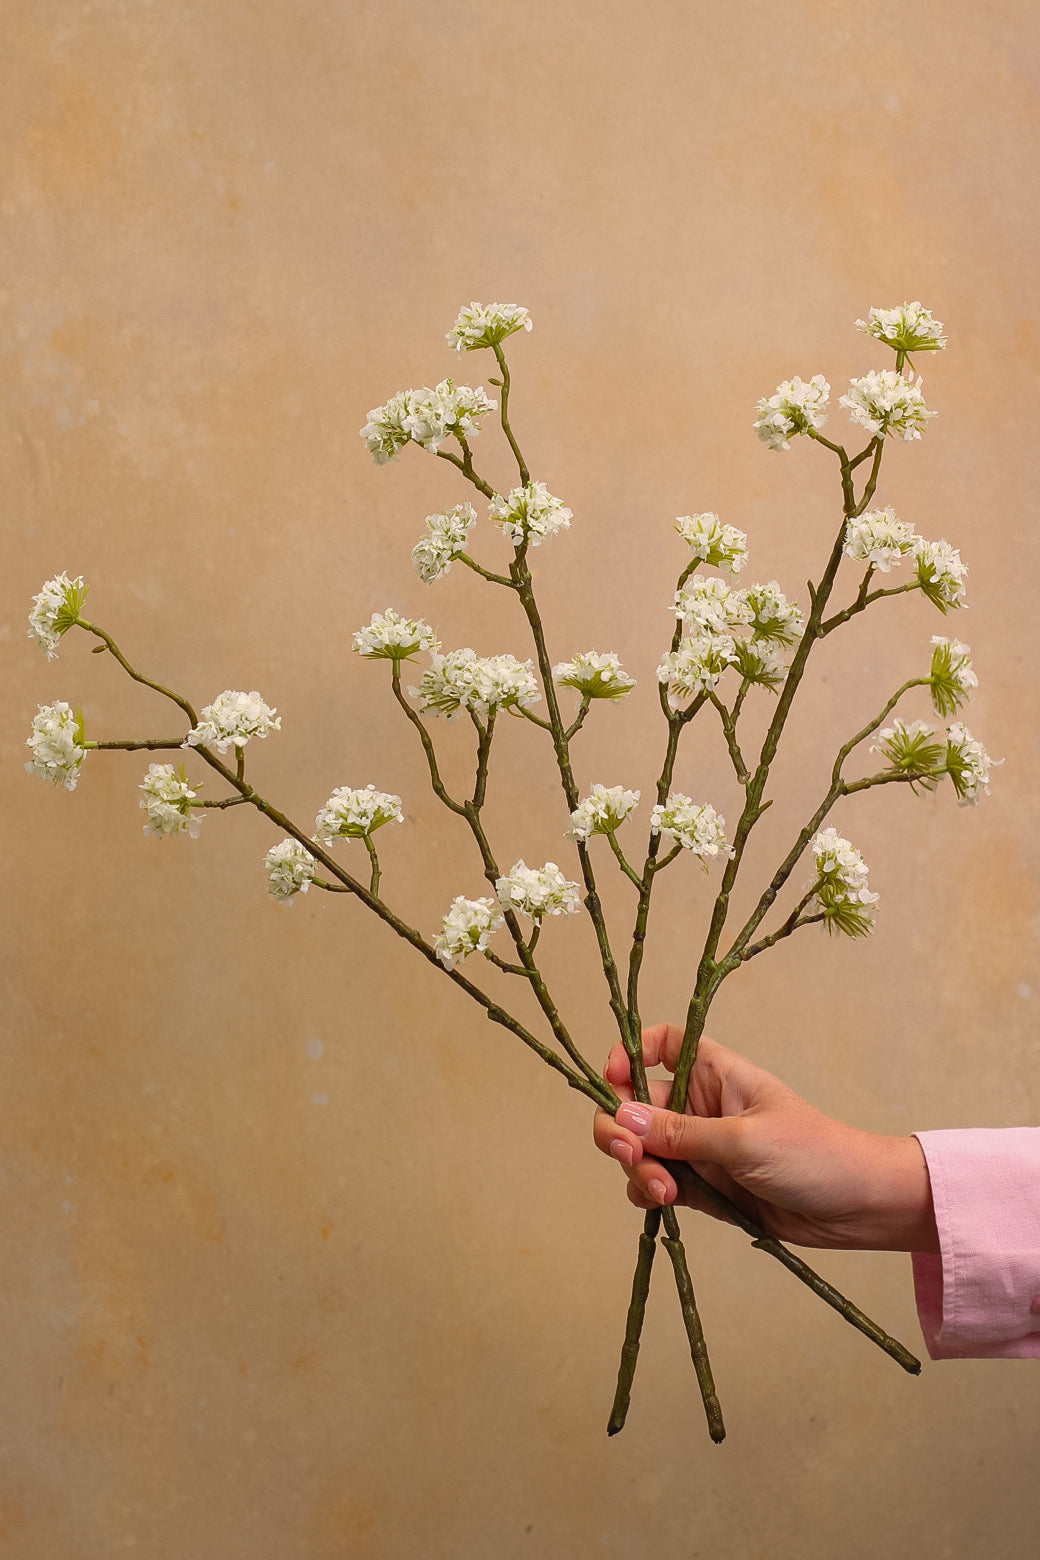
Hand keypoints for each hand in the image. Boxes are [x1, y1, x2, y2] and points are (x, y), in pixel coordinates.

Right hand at [593, 1024, 937, 1252]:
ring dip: (638, 1168)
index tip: (613, 1078)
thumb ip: (680, 1134)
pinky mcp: (702, 1187)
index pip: (663, 1044)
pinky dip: (647, 1193)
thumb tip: (620, 1119)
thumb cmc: (813, 1154)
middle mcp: (699, 1105)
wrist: (857, 1207)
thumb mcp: (744, 1140)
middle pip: (636, 1104)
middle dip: (622, 1129)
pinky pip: (655, 1184)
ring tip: (664, 1191)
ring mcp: (698, 1148)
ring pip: (640, 1149)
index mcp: (715, 1073)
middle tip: (631, 1156)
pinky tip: (663, 1203)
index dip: (631, 1052)